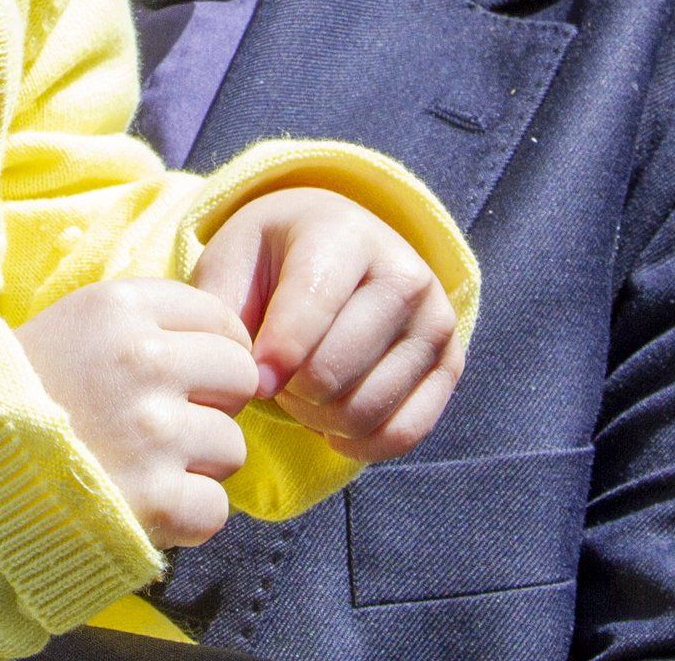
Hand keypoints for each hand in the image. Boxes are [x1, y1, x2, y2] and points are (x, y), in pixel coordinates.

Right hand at [15, 278, 259, 549]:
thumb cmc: (19, 392)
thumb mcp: (75, 323)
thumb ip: (143, 322)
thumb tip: (220, 338)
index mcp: (122, 306)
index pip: (219, 318)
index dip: (212, 350)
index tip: (189, 375)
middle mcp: (145, 359)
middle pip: (239, 376)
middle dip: (215, 402)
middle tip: (172, 422)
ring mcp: (153, 430)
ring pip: (232, 445)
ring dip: (199, 463)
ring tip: (149, 465)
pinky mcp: (156, 498)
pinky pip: (215, 508)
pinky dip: (187, 516)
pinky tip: (149, 505)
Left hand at [193, 188, 461, 463]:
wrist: (334, 246)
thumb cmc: (273, 259)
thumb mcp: (232, 263)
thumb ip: (224, 314)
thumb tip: (253, 380)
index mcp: (342, 233)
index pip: (310, 308)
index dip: (270, 358)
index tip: (248, 377)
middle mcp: (402, 271)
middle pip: (331, 373)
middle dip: (288, 391)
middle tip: (274, 376)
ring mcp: (435, 318)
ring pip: (364, 411)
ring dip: (317, 418)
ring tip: (300, 389)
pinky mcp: (451, 363)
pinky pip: (402, 435)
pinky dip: (357, 443)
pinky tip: (331, 418)